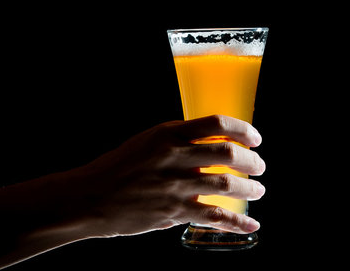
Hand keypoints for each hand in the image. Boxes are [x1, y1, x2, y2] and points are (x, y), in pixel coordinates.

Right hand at [77, 114, 265, 237]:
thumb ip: (176, 144)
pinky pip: (214, 216)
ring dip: (249, 189)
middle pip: (227, 153)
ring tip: (258, 192)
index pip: (216, 123)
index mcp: (168, 133)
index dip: (243, 129)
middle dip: (251, 161)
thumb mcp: (146, 142)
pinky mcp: (174, 210)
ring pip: (226, 184)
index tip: (255, 137)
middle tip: (260, 167)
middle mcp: (175, 155)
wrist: (89, 197)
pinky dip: (237, 222)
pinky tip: (250, 225)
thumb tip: (206, 153)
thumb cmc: (117, 168)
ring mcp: (175, 184)